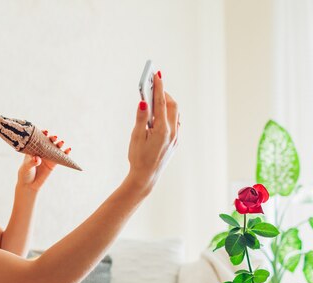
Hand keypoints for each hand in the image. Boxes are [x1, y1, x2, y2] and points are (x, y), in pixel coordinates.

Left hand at [17, 132, 71, 191]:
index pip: (38, 138)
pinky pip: (61, 157)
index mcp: (33, 148)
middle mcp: (42, 150)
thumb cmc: (25, 173)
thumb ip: (31, 162)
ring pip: (55, 148)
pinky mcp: (54, 163)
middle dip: (52, 138)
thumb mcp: (26, 167)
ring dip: (59, 144)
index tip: (45, 132)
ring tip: (61, 142)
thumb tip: (37, 159)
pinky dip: (65, 153)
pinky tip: (68, 150)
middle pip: (48, 141)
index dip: (42, 133)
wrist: (29, 185)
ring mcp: (48, 156)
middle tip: (54, 137)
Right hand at [127, 70, 178, 190]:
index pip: (161, 103)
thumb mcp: (136, 136)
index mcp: (162, 130)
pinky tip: (160, 114)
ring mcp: (176, 137)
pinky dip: (169, 114)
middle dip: (164, 94)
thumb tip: (143, 101)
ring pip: (175, 114)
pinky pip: (175, 122)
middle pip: (172, 106)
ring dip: (167, 104)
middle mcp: (172, 132)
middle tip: (154, 86)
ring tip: (156, 98)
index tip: (156, 74)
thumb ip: (141, 117)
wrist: (145, 176)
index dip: (159, 87)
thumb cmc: (138, 157)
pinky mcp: (175, 142)